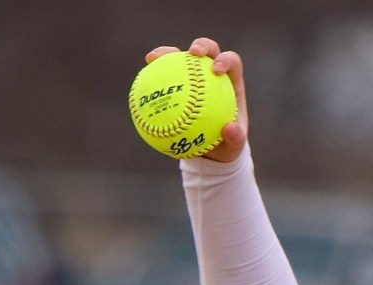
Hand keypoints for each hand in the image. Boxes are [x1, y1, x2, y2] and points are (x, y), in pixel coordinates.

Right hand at [144, 37, 247, 162]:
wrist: (209, 151)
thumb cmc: (224, 146)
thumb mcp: (233, 148)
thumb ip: (235, 139)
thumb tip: (230, 130)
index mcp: (230, 83)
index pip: (231, 62)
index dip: (225, 59)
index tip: (216, 69)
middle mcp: (212, 75)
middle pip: (208, 50)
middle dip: (200, 45)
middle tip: (192, 53)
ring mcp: (192, 79)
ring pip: (180, 58)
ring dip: (166, 53)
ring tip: (152, 58)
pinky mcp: (175, 87)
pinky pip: (161, 81)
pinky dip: (150, 82)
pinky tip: (137, 88)